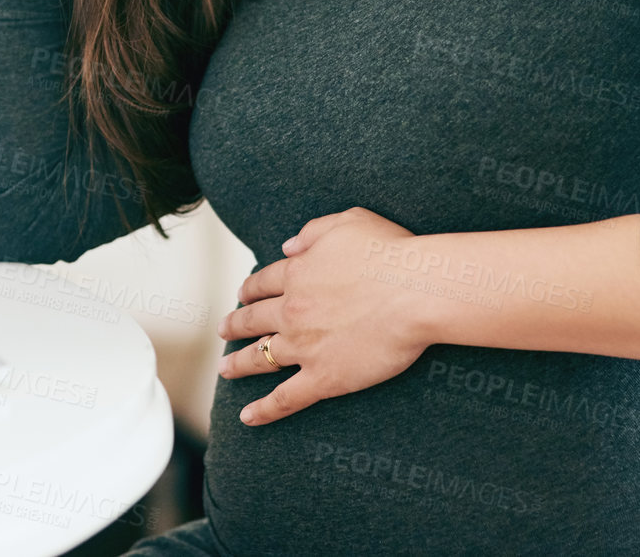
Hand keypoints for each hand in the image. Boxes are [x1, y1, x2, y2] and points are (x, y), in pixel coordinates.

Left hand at [216, 206, 433, 425]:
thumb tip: (288, 246)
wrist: (415, 291)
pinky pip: (284, 398)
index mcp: (297, 274)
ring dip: (239, 364)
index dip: (249, 290)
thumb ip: (313, 232)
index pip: (262, 283)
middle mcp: (292, 310)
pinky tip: (247, 417)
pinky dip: (264, 410)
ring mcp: (303, 346)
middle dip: (235, 326)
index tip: (242, 296)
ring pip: (260, 358)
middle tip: (223, 330)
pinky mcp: (323, 377)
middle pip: (253, 320)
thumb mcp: (348, 222)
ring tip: (225, 370)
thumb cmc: (390, 254)